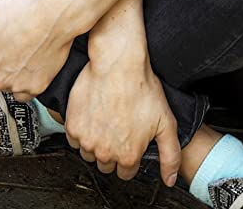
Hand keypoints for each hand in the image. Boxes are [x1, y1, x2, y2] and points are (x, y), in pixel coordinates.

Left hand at [0, 0, 76, 100]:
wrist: (55, 14)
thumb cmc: (21, 10)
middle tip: (9, 39)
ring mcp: (17, 86)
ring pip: (6, 83)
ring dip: (10, 70)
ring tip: (22, 47)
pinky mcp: (36, 88)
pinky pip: (25, 91)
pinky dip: (26, 79)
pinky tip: (31, 60)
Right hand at [64, 54, 180, 184]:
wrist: (118, 64)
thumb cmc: (141, 89)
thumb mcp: (166, 122)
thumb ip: (170, 155)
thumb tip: (169, 179)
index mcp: (128, 156)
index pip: (126, 172)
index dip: (131, 156)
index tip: (131, 141)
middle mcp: (105, 153)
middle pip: (107, 164)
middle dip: (114, 151)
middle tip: (119, 129)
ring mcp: (86, 141)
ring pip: (90, 153)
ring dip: (97, 143)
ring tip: (106, 121)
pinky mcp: (72, 127)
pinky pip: (75, 140)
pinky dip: (82, 132)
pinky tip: (93, 117)